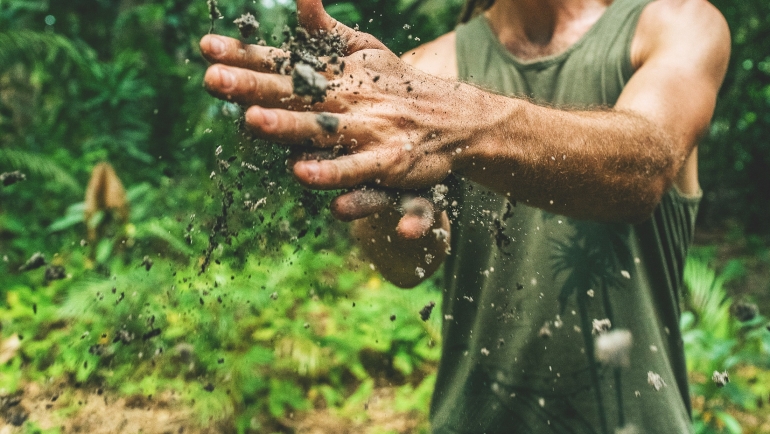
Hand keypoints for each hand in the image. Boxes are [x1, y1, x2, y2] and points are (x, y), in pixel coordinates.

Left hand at [201, 0, 474, 235]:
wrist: (453, 119)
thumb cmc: (397, 85)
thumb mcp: (363, 50)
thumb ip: (323, 29)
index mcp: (334, 74)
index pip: (281, 62)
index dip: (244, 54)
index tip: (205, 47)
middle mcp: (346, 99)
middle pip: (292, 93)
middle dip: (251, 86)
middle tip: (212, 79)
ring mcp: (367, 130)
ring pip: (321, 129)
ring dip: (288, 126)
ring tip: (253, 122)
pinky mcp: (388, 161)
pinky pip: (356, 169)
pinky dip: (333, 172)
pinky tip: (303, 173)